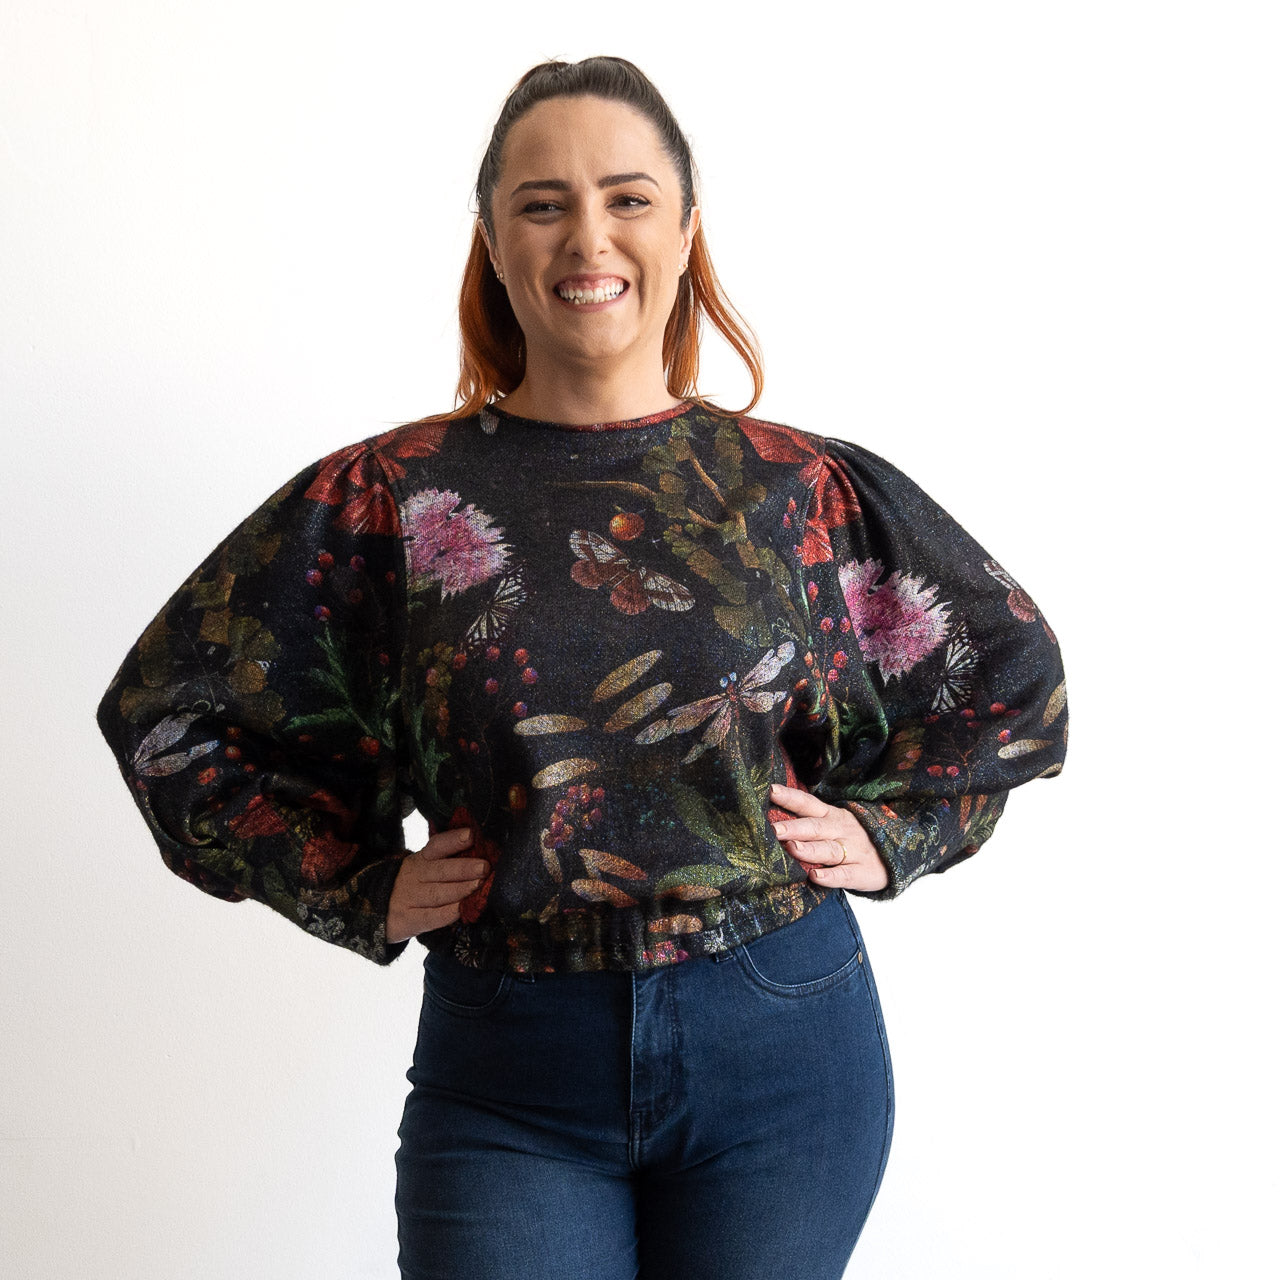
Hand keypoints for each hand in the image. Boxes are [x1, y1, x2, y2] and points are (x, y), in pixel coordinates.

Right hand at [386, 827, 491, 943]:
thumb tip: (482, 855)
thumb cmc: (411, 886)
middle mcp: (414, 876)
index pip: (437, 846)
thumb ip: (446, 862)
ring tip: (479, 886)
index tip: (470, 835)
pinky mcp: (407, 921)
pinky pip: (430, 918)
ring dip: (460, 890)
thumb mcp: (422, 868)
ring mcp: (409, 898)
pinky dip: (446, 914)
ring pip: (437, 893)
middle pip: (441, 870)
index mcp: (421, 859)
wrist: (373, 911)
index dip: (453, 840)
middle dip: (464, 868)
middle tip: (484, 867)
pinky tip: (461, 910)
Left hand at [769, 783, 889, 892]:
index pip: (808, 803)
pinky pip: (845, 874)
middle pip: (816, 827)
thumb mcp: (833, 824)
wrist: (894, 856)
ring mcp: (853, 851)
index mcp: (831, 816)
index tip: (771, 791)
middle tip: (774, 829)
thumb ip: (808, 822)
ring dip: (810, 849)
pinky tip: (816, 876)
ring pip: (829, 850)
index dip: (790, 797)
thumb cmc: (851, 839)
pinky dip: (831, 876)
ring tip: (792, 848)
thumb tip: (770, 820)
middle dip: (794, 827)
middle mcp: (841, 831)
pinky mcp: (862, 873)